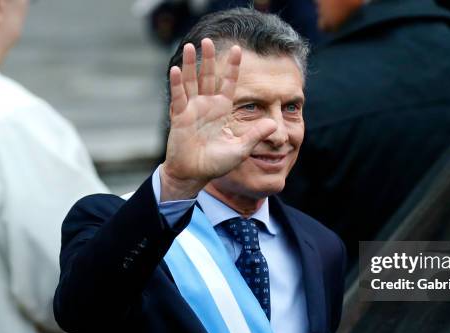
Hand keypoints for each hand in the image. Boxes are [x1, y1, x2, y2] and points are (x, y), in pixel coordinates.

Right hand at [160, 39, 276, 200]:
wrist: (196, 174)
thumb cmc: (217, 163)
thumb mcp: (241, 148)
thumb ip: (255, 135)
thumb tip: (273, 123)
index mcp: (222, 110)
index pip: (229, 83)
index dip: (233, 67)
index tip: (238, 50)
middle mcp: (207, 105)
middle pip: (208, 77)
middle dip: (209, 58)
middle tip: (209, 40)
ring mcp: (192, 109)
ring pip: (191, 82)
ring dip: (191, 64)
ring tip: (192, 47)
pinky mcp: (180, 117)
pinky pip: (178, 97)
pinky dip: (177, 83)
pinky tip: (176, 69)